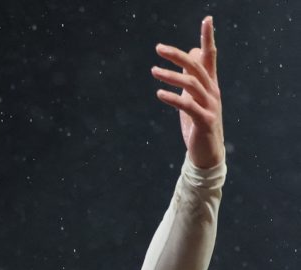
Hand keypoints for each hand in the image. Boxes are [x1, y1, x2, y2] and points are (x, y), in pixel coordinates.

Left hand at [151, 16, 224, 168]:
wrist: (206, 153)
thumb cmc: (197, 123)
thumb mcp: (193, 97)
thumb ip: (191, 76)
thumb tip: (188, 53)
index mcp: (210, 84)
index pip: (210, 56)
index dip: (208, 37)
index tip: (207, 19)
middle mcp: (213, 91)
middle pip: (197, 66)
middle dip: (178, 55)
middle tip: (158, 48)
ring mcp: (211, 106)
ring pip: (192, 84)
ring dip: (171, 76)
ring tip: (153, 71)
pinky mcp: (204, 121)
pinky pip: (188, 106)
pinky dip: (173, 98)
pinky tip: (159, 94)